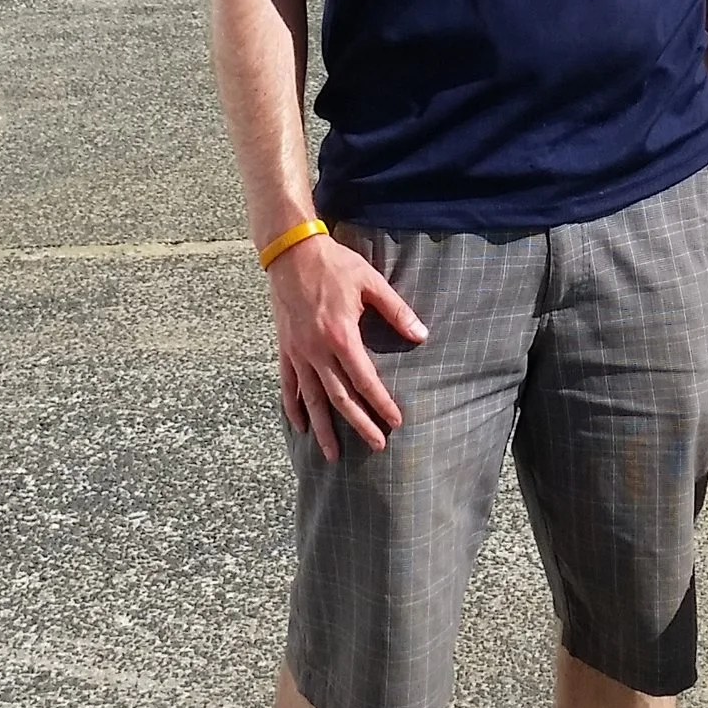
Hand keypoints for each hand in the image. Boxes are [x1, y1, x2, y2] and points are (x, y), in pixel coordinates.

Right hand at [270, 229, 426, 458]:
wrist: (291, 252)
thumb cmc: (334, 264)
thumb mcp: (370, 282)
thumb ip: (396, 310)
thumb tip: (421, 334)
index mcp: (341, 336)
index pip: (365, 380)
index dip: (381, 403)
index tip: (396, 421)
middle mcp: (317, 350)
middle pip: (340, 398)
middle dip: (359, 424)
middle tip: (376, 445)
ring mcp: (298, 352)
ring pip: (312, 399)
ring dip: (323, 429)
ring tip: (333, 455)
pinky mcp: (285, 348)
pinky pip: (288, 385)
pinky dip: (293, 407)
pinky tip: (300, 426)